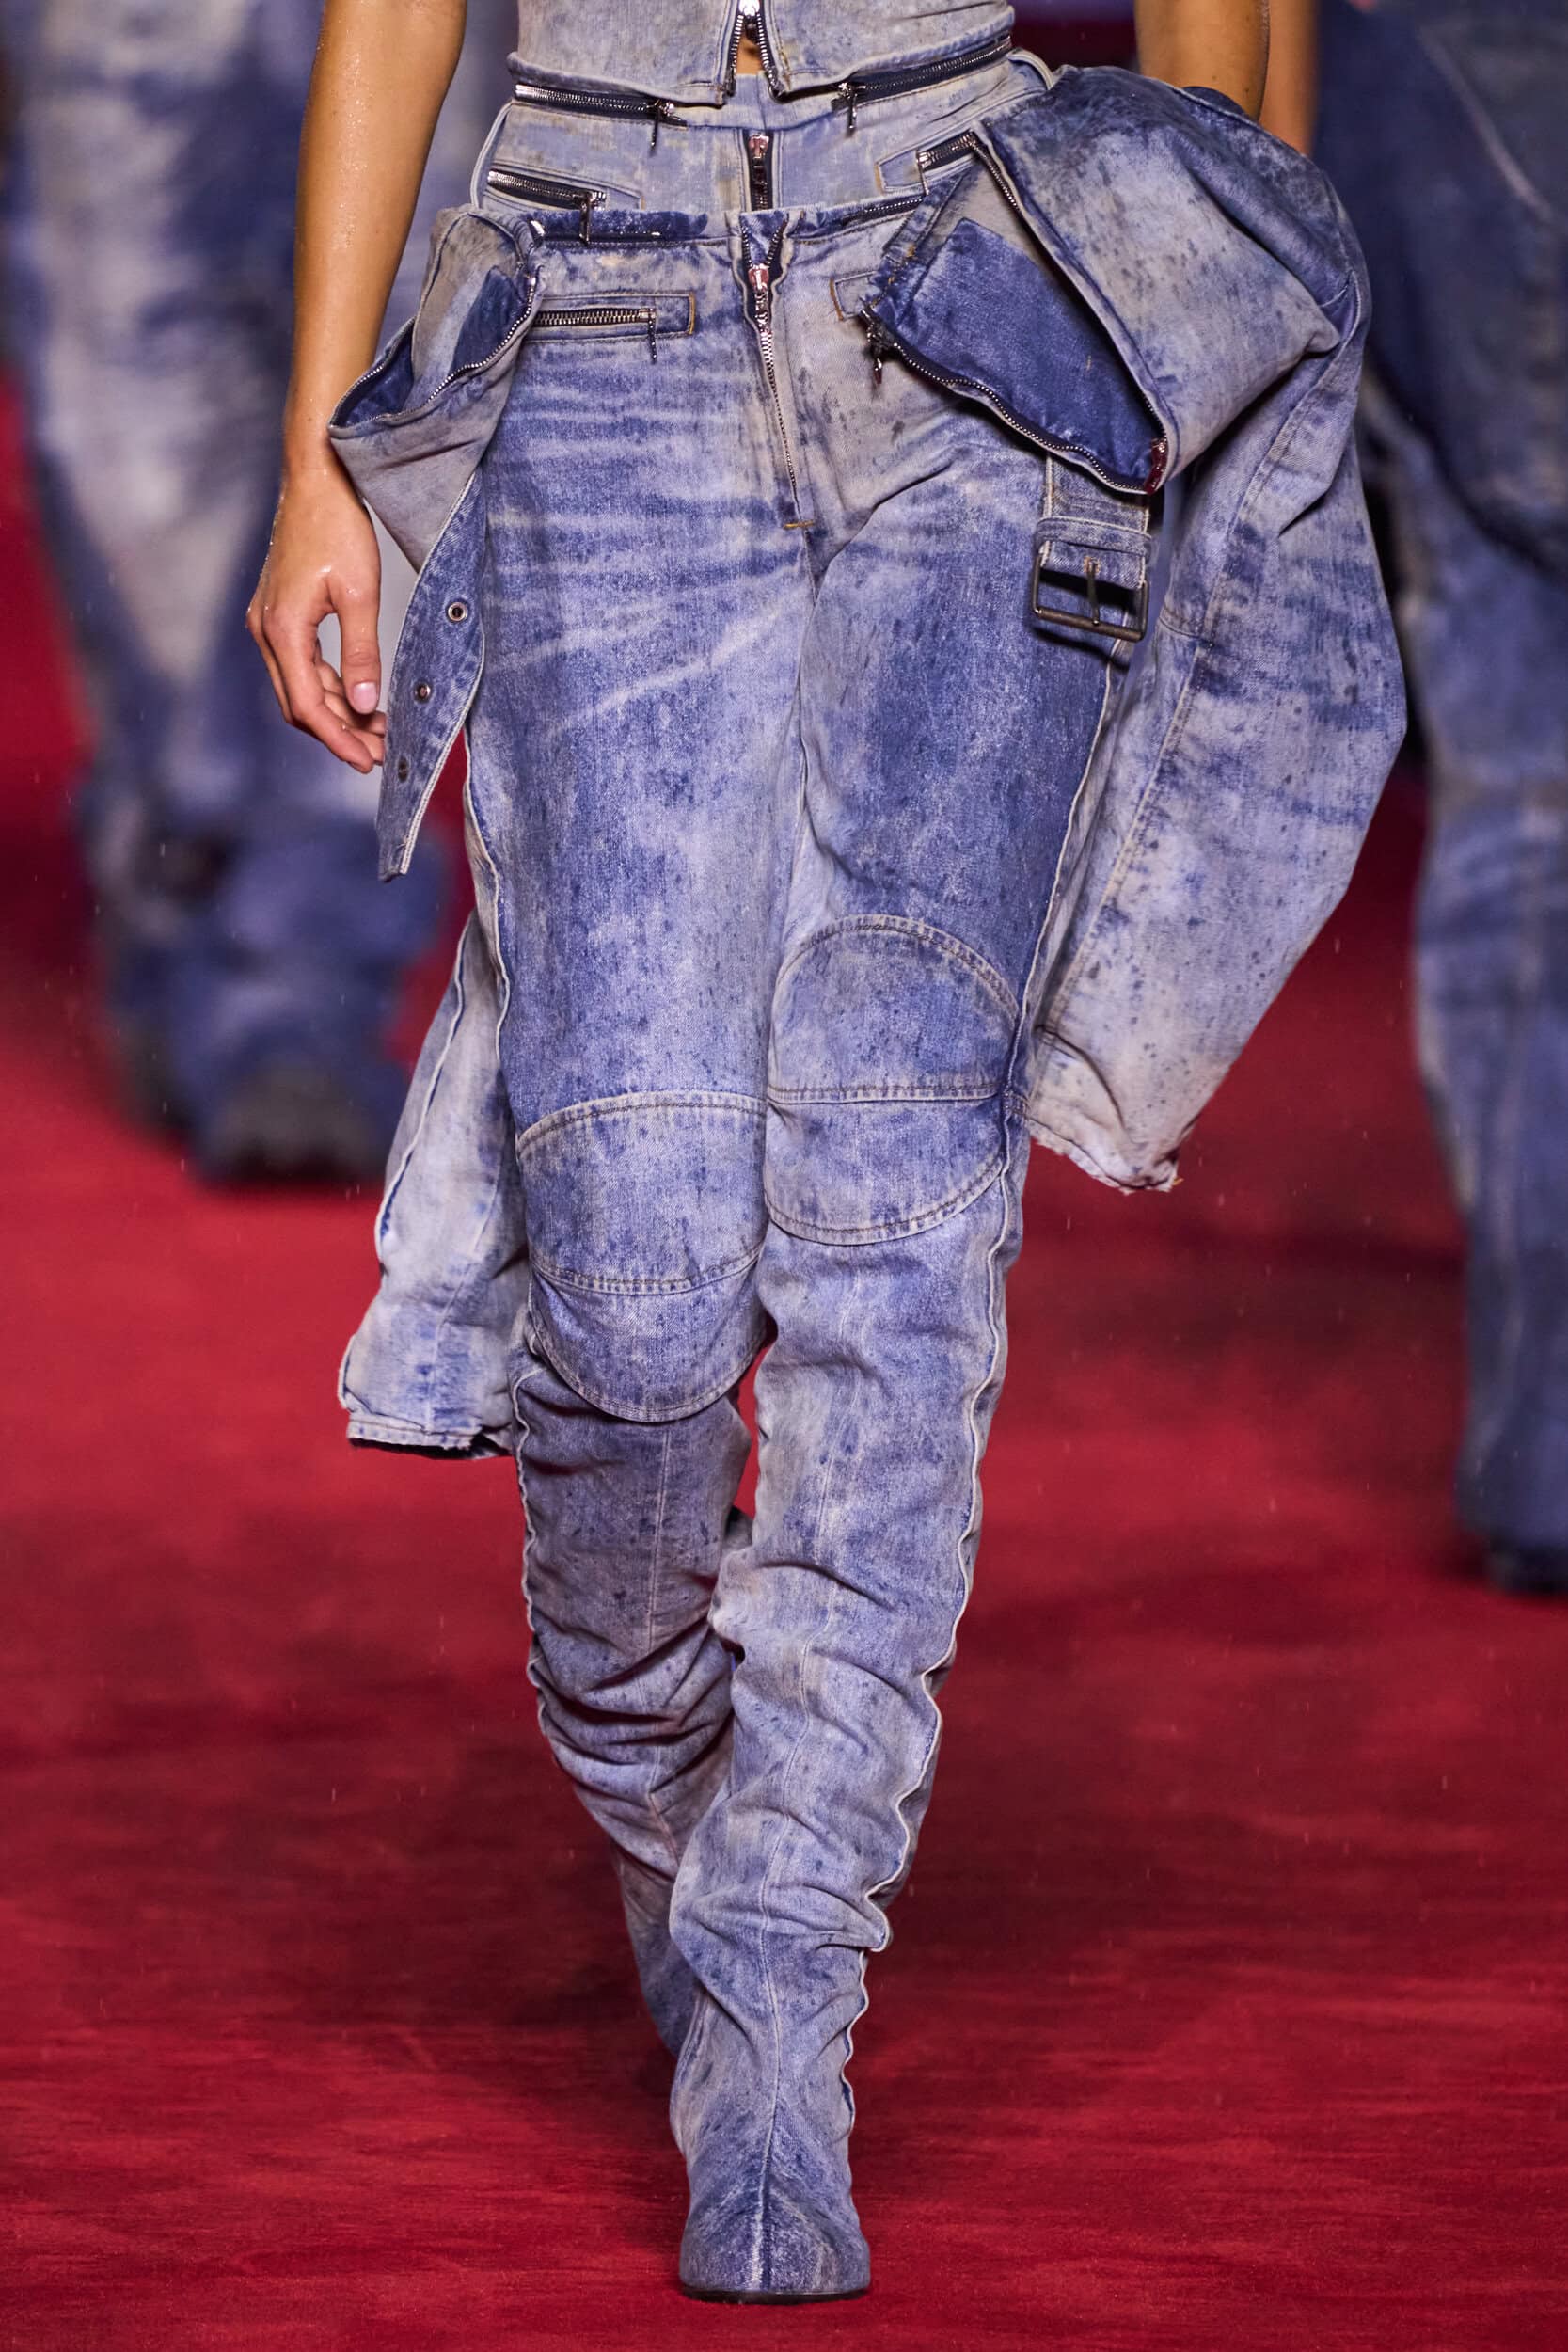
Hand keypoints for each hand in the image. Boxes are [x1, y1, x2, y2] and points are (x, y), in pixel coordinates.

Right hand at [248, 463, 385, 772]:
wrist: (316, 479)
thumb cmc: (338, 527)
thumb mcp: (360, 593)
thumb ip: (362, 653)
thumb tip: (367, 707)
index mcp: (282, 630)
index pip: (307, 706)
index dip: (338, 740)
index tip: (369, 761)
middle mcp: (266, 631)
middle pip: (299, 704)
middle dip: (339, 733)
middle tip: (381, 753)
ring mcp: (268, 622)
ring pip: (299, 687)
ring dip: (337, 712)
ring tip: (378, 730)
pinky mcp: (278, 614)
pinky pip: (300, 666)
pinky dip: (330, 687)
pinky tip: (360, 698)